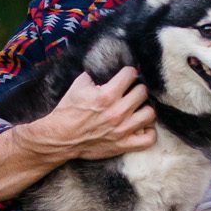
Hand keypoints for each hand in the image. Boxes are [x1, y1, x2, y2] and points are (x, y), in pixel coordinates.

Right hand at [35, 68, 155, 159]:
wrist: (60, 138)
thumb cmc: (68, 111)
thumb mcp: (78, 85)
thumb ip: (96, 74)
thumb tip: (109, 65)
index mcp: (106, 95)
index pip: (131, 74)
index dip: (128, 72)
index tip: (126, 75)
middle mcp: (117, 112)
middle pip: (143, 92)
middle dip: (136, 88)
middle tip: (130, 91)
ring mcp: (122, 130)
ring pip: (150, 113)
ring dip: (144, 108)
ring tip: (137, 108)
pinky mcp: (123, 145)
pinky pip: (149, 139)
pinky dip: (148, 132)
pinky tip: (141, 126)